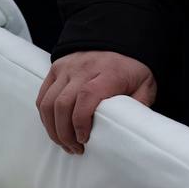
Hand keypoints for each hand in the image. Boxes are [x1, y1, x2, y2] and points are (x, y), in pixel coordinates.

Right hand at [36, 50, 156, 153]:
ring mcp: (68, 67)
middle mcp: (85, 68)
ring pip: (49, 102)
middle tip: (75, 148)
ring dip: (53, 128)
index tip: (85, 139)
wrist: (120, 39)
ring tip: (65, 142)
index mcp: (108, 72)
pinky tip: (55, 127)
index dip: (80, 122)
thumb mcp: (145, 84)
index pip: (86, 96)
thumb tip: (132, 129)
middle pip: (63, 103)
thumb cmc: (132, 67)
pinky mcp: (57, 68)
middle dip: (65, 133)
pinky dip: (45, 115)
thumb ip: (140, 105)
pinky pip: (43, 95)